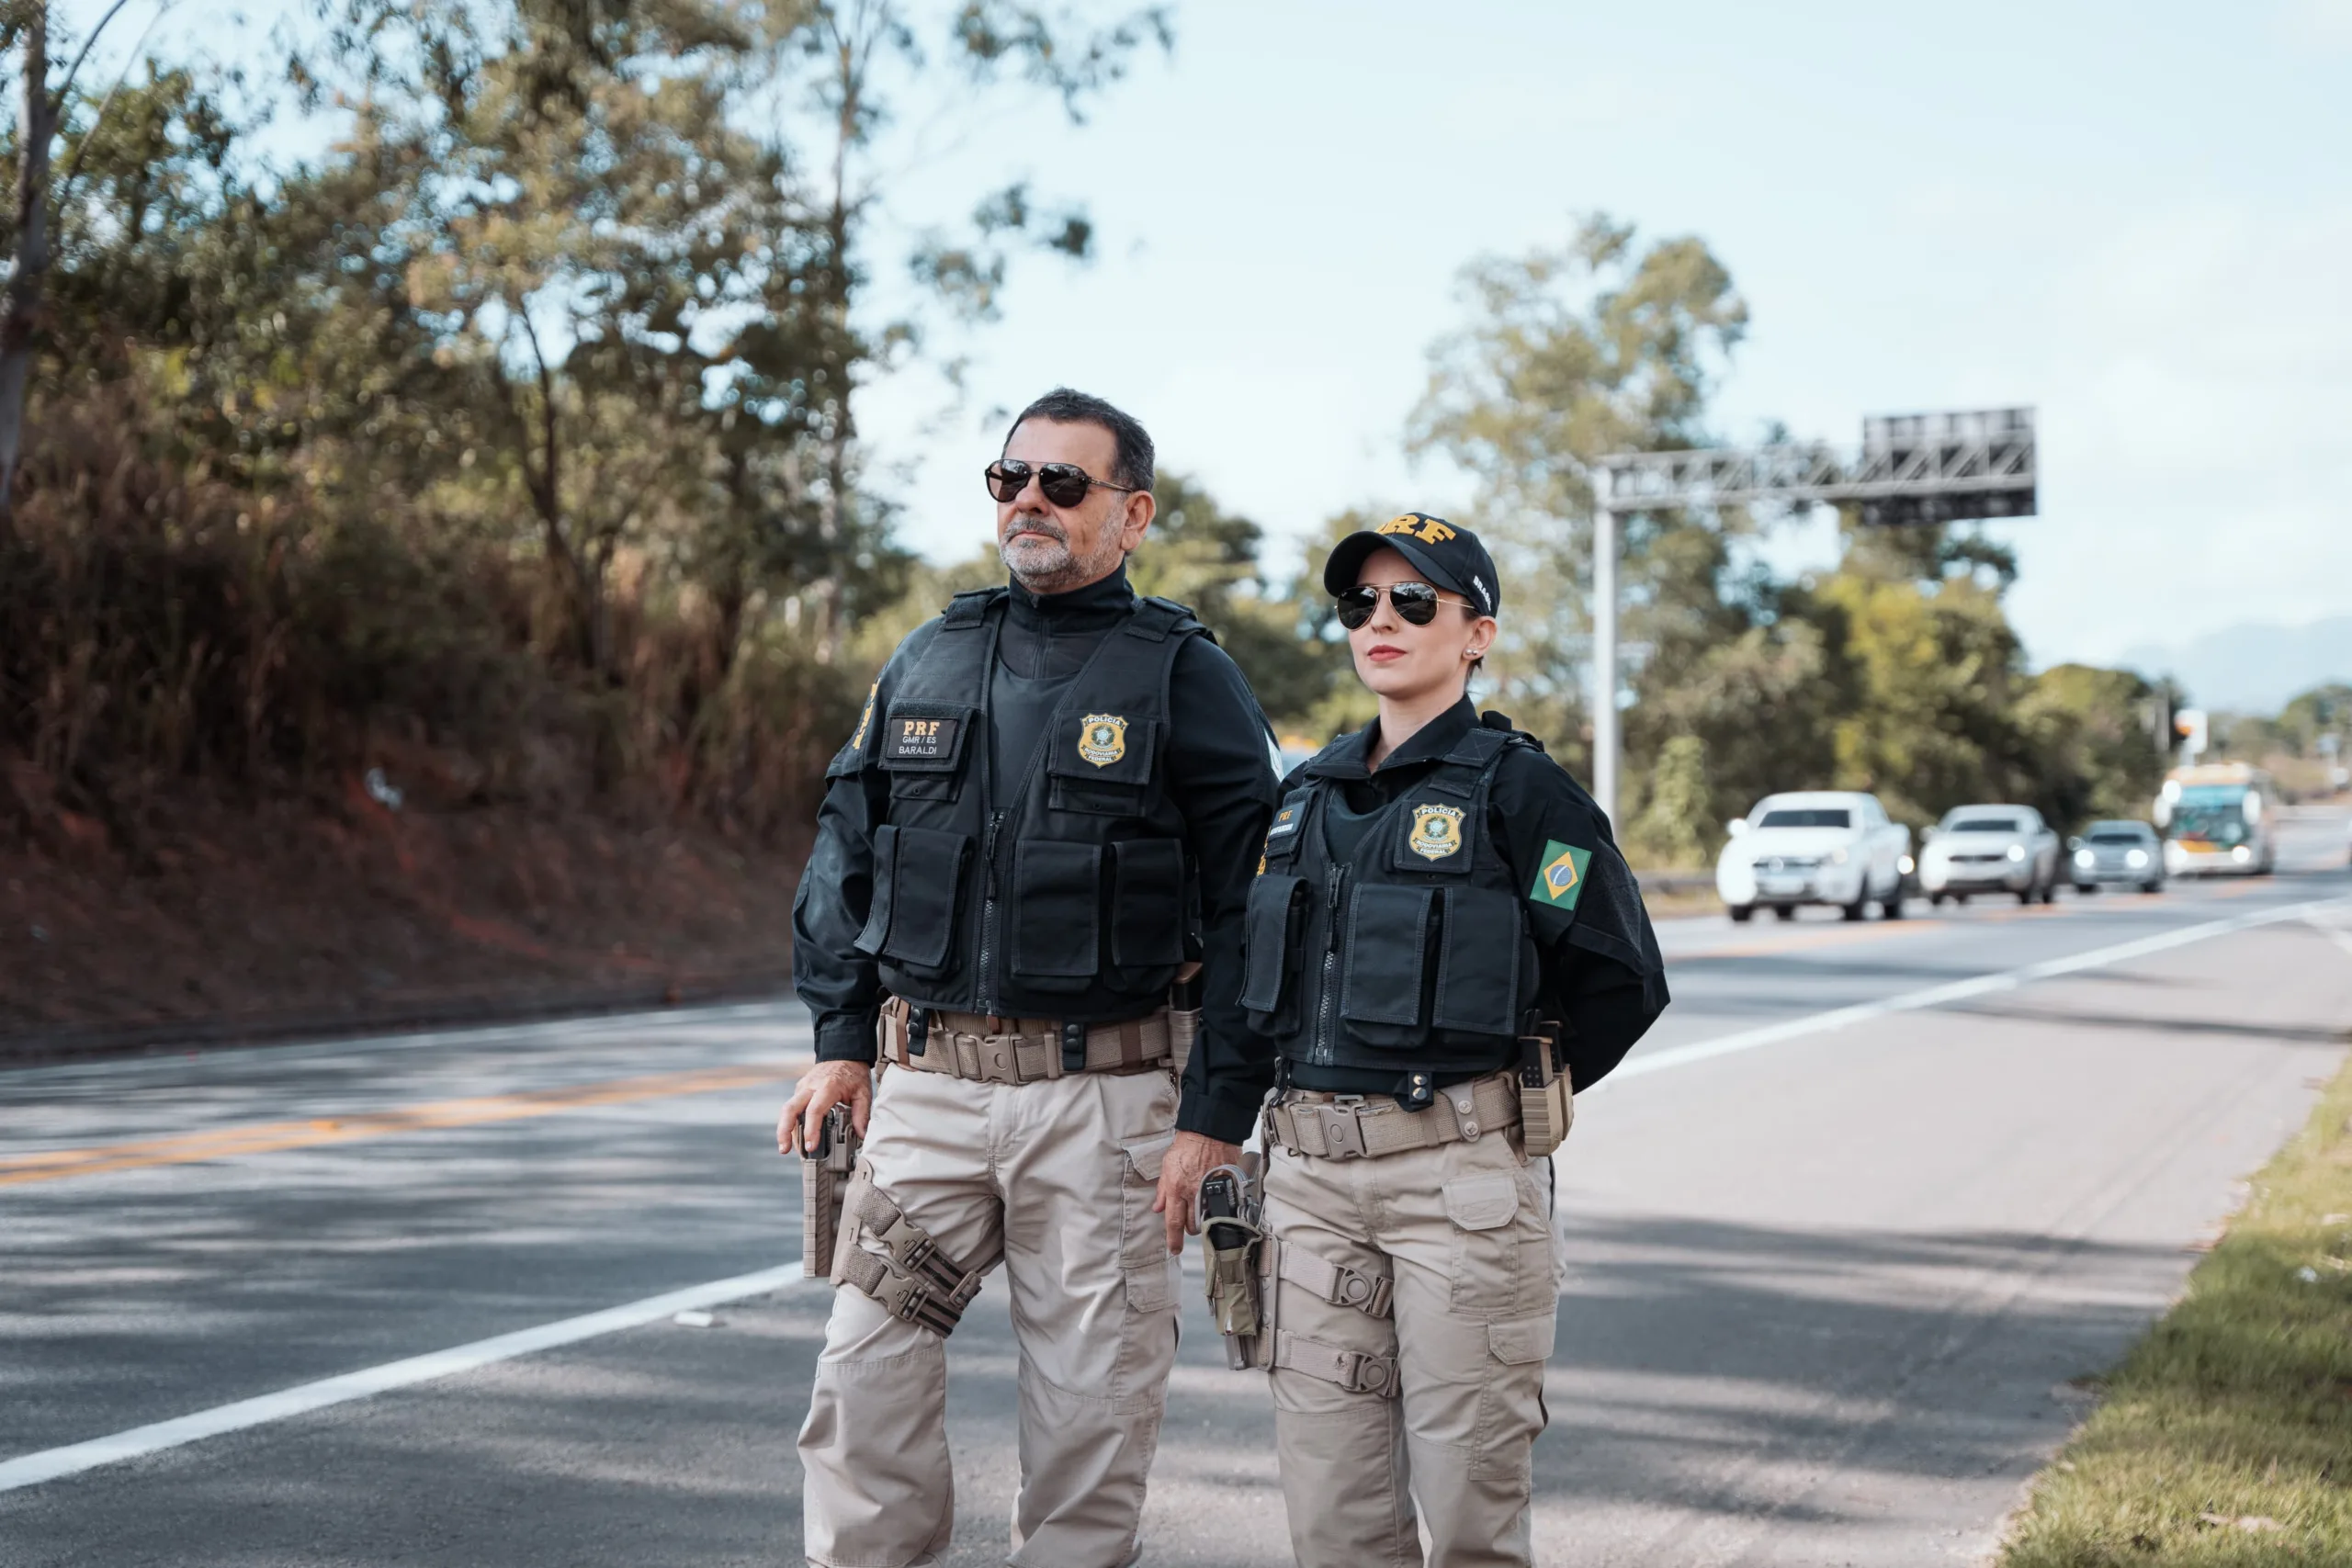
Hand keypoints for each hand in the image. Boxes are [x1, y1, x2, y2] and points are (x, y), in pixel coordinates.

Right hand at [777, 1060, 873, 1156]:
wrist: (845, 1054)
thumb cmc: (853, 1074)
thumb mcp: (863, 1093)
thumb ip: (862, 1115)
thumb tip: (861, 1136)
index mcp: (828, 1087)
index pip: (814, 1111)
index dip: (811, 1130)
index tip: (811, 1146)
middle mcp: (811, 1086)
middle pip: (790, 1109)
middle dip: (784, 1130)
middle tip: (784, 1149)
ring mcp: (803, 1087)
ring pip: (787, 1109)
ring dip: (785, 1129)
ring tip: (787, 1148)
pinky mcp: (800, 1089)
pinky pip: (792, 1107)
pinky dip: (791, 1122)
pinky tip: (795, 1136)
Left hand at [1152, 1131, 1242, 1253]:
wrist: (1209, 1131)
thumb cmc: (1187, 1145)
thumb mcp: (1167, 1166)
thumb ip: (1163, 1190)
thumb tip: (1158, 1208)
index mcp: (1177, 1188)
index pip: (1173, 1221)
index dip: (1174, 1239)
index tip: (1174, 1249)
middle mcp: (1194, 1193)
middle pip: (1193, 1225)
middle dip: (1189, 1228)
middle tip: (1188, 1221)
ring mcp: (1212, 1190)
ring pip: (1208, 1219)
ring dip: (1203, 1220)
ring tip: (1201, 1211)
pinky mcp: (1226, 1187)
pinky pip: (1222, 1206)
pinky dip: (1218, 1208)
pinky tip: (1216, 1203)